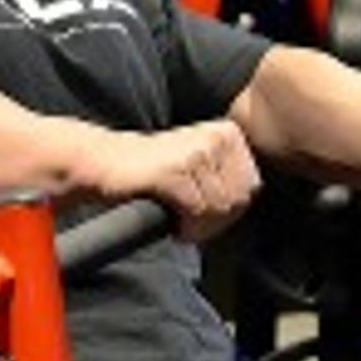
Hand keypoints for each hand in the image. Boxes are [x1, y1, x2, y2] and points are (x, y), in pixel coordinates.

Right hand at [94, 120, 261, 242]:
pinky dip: (185, 226)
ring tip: (180, 221)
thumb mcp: (202, 164)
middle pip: (238, 199)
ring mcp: (196, 152)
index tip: (205, 214)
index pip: (251, 186)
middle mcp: (215, 138)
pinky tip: (171, 221)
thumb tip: (250, 199)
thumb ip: (230, 176)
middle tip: (191, 223)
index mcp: (228, 133)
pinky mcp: (175, 170)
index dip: (230, 209)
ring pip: (219, 209)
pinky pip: (197, 211)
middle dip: (216, 221)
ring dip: (199, 226)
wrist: (109, 162)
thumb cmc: (156, 170)